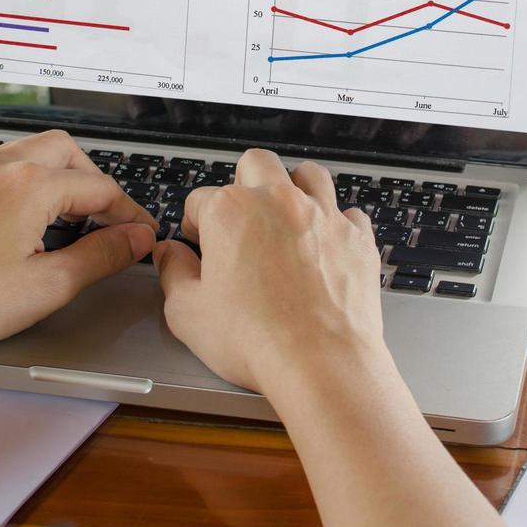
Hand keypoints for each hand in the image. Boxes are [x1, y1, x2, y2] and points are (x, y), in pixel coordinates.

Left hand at [0, 130, 156, 354]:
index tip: (140, 236)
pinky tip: (21, 222)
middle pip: (66, 153)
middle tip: (106, 218)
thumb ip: (100, 256)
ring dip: (58, 178)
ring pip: (29, 154)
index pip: (100, 188)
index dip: (128, 214)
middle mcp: (0, 167)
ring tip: (67, 219)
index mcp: (30, 185)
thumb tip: (135, 238)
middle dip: (94, 182)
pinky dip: (24, 184)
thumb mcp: (46, 286)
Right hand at [152, 149, 387, 394]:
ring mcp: (323, 215)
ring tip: (286, 216)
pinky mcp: (356, 238)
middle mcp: (279, 202)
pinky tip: (326, 244)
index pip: (200, 198)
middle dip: (243, 182)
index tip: (198, 241)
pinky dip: (336, 224)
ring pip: (309, 175)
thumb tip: (169, 255)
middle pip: (256, 164)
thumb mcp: (187, 313)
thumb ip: (173, 273)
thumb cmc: (257, 339)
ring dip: (294, 188)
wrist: (321, 363)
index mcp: (231, 212)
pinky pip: (349, 213)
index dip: (194, 222)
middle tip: (240, 217)